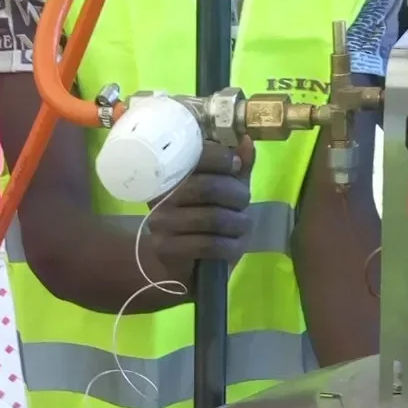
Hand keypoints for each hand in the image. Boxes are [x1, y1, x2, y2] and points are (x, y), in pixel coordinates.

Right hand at [139, 139, 255, 286]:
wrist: (177, 266)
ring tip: (242, 226)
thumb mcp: (222, 193)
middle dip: (237, 195)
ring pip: (214, 218)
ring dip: (239, 223)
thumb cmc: (203, 223)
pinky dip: (232, 246)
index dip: (223, 158)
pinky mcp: (168, 250)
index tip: (236, 167)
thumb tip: (246, 141)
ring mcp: (162, 224)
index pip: (197, 155)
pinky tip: (234, 246)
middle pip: (210, 188)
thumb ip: (235, 169)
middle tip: (244, 203)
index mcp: (171, 175)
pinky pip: (211, 245)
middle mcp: (161, 197)